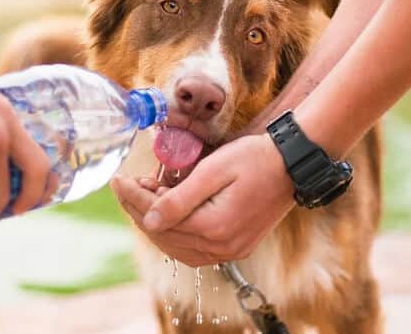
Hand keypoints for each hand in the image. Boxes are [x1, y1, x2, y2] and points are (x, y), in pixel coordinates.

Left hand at [111, 134, 294, 266]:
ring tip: (146, 196)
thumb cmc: (254, 159)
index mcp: (214, 227)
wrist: (292, 164)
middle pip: (165, 236)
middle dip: (140, 210)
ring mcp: (230, 251)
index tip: (118, 180)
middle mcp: (222, 247)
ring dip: (156, 223)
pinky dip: (175, 233)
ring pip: (177, 247)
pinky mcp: (236, 247)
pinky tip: (167, 214)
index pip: (159, 219)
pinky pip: (194, 249)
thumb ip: (180, 199)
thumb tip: (148, 220)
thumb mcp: (214, 170)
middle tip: (128, 185)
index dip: (134, 198)